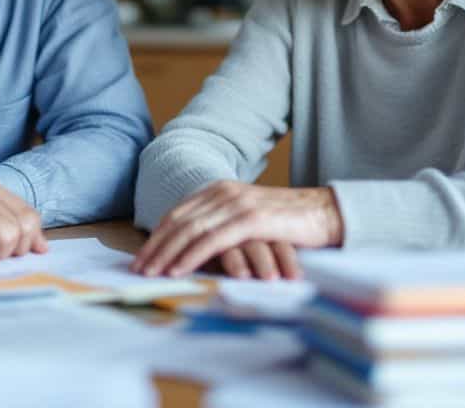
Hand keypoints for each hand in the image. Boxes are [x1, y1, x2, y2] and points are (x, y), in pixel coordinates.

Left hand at [131, 182, 341, 277]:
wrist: (326, 213)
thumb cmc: (287, 222)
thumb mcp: (247, 220)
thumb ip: (221, 226)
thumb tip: (190, 249)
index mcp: (219, 189)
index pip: (177, 214)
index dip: (156, 237)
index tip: (141, 259)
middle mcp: (224, 192)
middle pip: (178, 221)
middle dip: (155, 248)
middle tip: (139, 271)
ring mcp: (237, 204)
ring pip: (190, 230)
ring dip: (167, 254)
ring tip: (153, 274)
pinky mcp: (252, 219)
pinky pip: (212, 240)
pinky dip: (191, 256)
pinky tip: (179, 270)